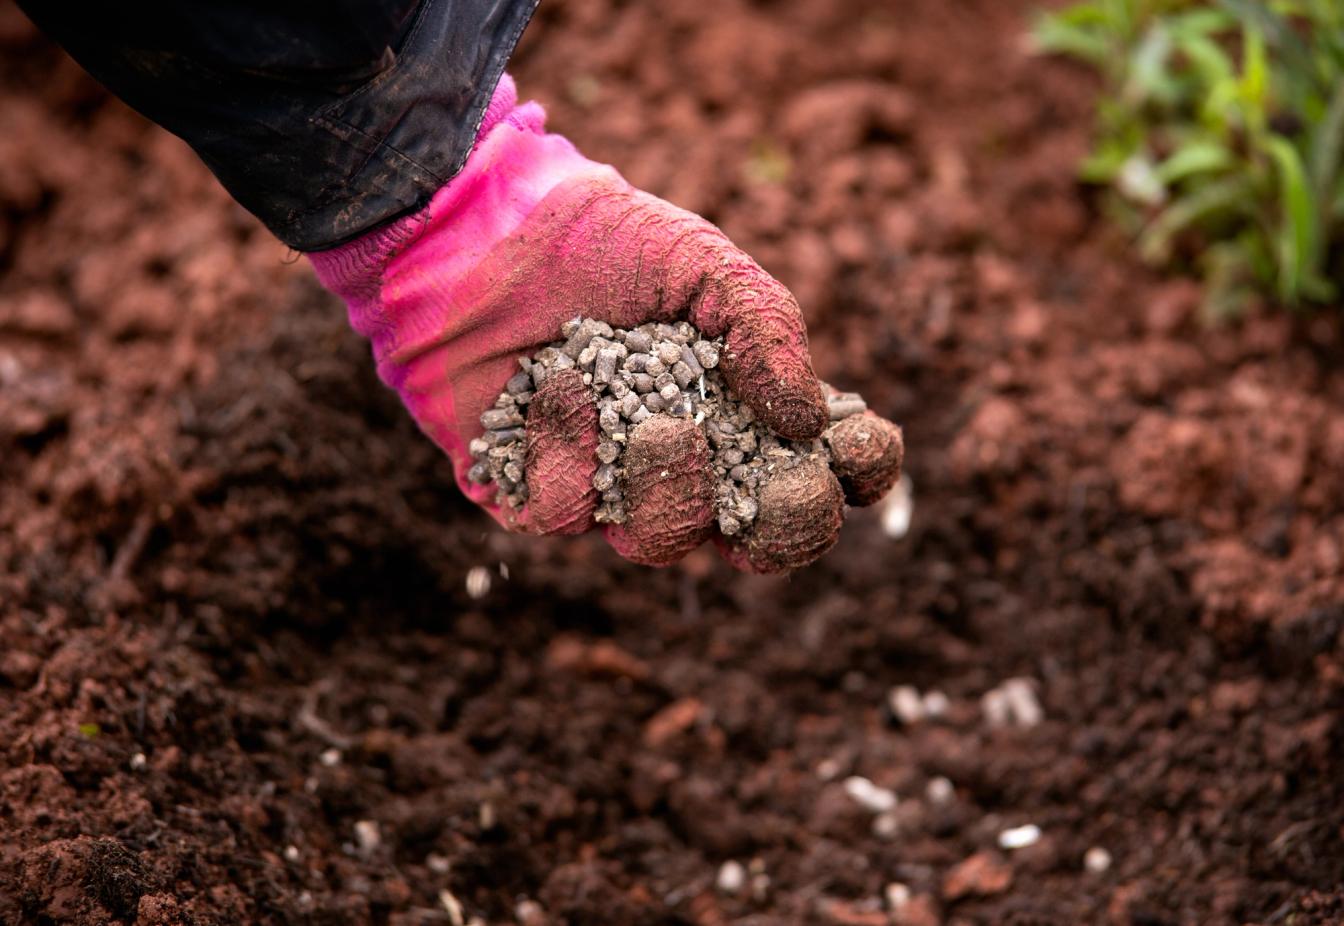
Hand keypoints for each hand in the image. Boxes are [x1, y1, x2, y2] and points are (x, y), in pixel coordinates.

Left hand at [311, 76, 901, 571]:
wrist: (480, 228)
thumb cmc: (602, 240)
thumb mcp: (701, 265)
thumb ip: (766, 328)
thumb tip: (807, 420)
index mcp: (743, 411)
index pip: (827, 467)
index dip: (857, 472)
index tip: (853, 444)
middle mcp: (687, 463)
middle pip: (760, 542)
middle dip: (784, 527)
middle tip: (775, 488)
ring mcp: (610, 487)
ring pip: (662, 544)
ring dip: (670, 488)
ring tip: (652, 424)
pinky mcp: (532, 493)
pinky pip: (565, 516)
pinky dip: (569, 453)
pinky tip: (557, 387)